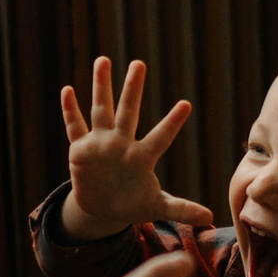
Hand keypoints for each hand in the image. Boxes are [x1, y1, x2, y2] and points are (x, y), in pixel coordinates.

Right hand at [59, 56, 214, 239]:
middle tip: (139, 63)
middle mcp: (122, 143)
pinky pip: (75, 127)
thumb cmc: (134, 203)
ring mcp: (101, 143)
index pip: (161, 137)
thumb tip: (210, 217)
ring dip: (101, 86)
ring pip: (101, 110)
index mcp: (142, 156)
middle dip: (132, 89)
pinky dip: (70, 111)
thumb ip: (181, 209)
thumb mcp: (156, 208)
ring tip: (103, 60)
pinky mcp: (82, 149)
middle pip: (128, 111)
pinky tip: (67, 90)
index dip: (172, 122)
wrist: (103, 208)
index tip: (186, 104)